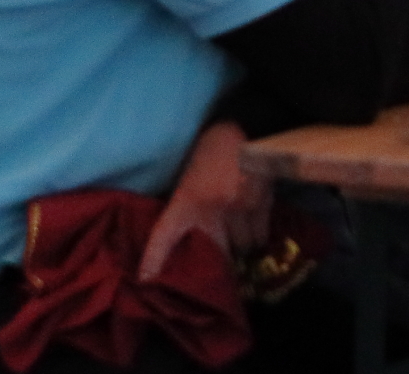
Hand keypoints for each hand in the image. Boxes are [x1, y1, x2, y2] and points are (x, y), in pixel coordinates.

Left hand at [141, 120, 267, 281]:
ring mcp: (240, 206)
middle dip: (218, 263)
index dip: (153, 259)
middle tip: (218, 272)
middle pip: (214, 252)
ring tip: (240, 241)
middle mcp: (212, 206)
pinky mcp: (263, 203)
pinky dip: (257, 237)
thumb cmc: (211, 154)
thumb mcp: (189, 179)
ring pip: (242, 246)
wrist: (245, 126)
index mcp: (187, 198)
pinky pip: (260, 236)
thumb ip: (186, 208)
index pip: (164, 233)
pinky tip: (255, 230)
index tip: (146, 281)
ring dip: (241, 247)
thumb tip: (182, 243)